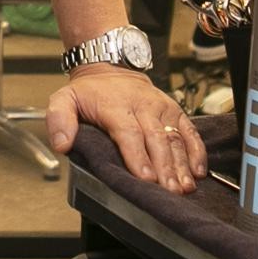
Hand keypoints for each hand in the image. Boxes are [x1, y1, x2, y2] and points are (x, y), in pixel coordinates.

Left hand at [46, 65, 202, 194]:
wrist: (111, 67)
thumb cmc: (90, 91)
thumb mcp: (64, 98)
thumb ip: (59, 120)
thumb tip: (62, 144)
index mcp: (115, 106)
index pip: (129, 133)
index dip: (138, 156)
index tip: (145, 177)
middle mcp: (142, 106)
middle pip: (156, 139)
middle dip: (165, 168)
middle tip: (170, 191)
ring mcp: (161, 108)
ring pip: (175, 137)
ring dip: (182, 164)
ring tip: (185, 187)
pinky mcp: (174, 110)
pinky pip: (189, 130)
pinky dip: (197, 151)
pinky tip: (199, 171)